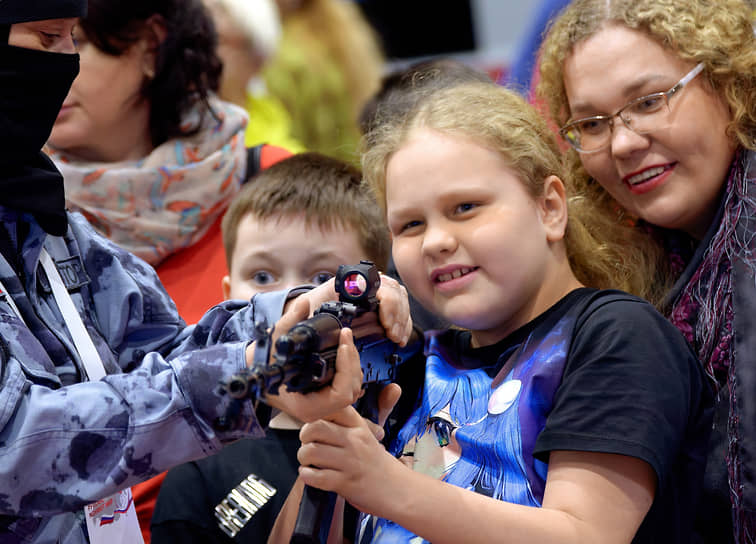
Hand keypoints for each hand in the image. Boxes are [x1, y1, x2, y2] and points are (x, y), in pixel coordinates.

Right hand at [245, 296, 362, 422]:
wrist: (255, 373)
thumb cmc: (263, 363)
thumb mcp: (275, 339)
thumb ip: (291, 320)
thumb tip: (305, 303)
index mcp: (306, 405)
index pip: (341, 394)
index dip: (347, 367)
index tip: (343, 343)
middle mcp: (316, 410)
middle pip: (351, 390)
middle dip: (352, 361)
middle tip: (346, 338)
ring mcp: (322, 405)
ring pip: (352, 389)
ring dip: (353, 364)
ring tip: (346, 343)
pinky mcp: (326, 397)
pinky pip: (347, 387)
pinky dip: (349, 370)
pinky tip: (344, 353)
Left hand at [282, 275, 412, 345]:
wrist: (312, 311)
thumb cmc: (311, 309)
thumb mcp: (307, 309)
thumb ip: (299, 311)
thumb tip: (304, 303)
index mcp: (348, 281)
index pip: (378, 285)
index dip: (388, 303)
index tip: (386, 323)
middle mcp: (365, 282)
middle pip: (394, 290)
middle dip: (397, 314)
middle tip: (393, 334)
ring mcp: (375, 290)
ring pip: (400, 297)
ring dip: (402, 319)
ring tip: (396, 337)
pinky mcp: (381, 302)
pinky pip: (400, 306)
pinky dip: (403, 321)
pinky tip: (399, 335)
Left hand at [297, 385, 403, 514]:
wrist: (397, 489)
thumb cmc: (377, 463)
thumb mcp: (367, 435)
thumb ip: (346, 424)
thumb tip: (317, 417)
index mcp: (358, 426)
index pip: (331, 408)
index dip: (316, 415)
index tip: (315, 424)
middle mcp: (354, 440)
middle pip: (314, 428)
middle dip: (304, 437)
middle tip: (307, 444)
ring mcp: (349, 462)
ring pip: (310, 451)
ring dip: (303, 458)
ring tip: (309, 462)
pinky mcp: (345, 483)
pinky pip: (314, 476)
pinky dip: (306, 476)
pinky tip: (310, 475)